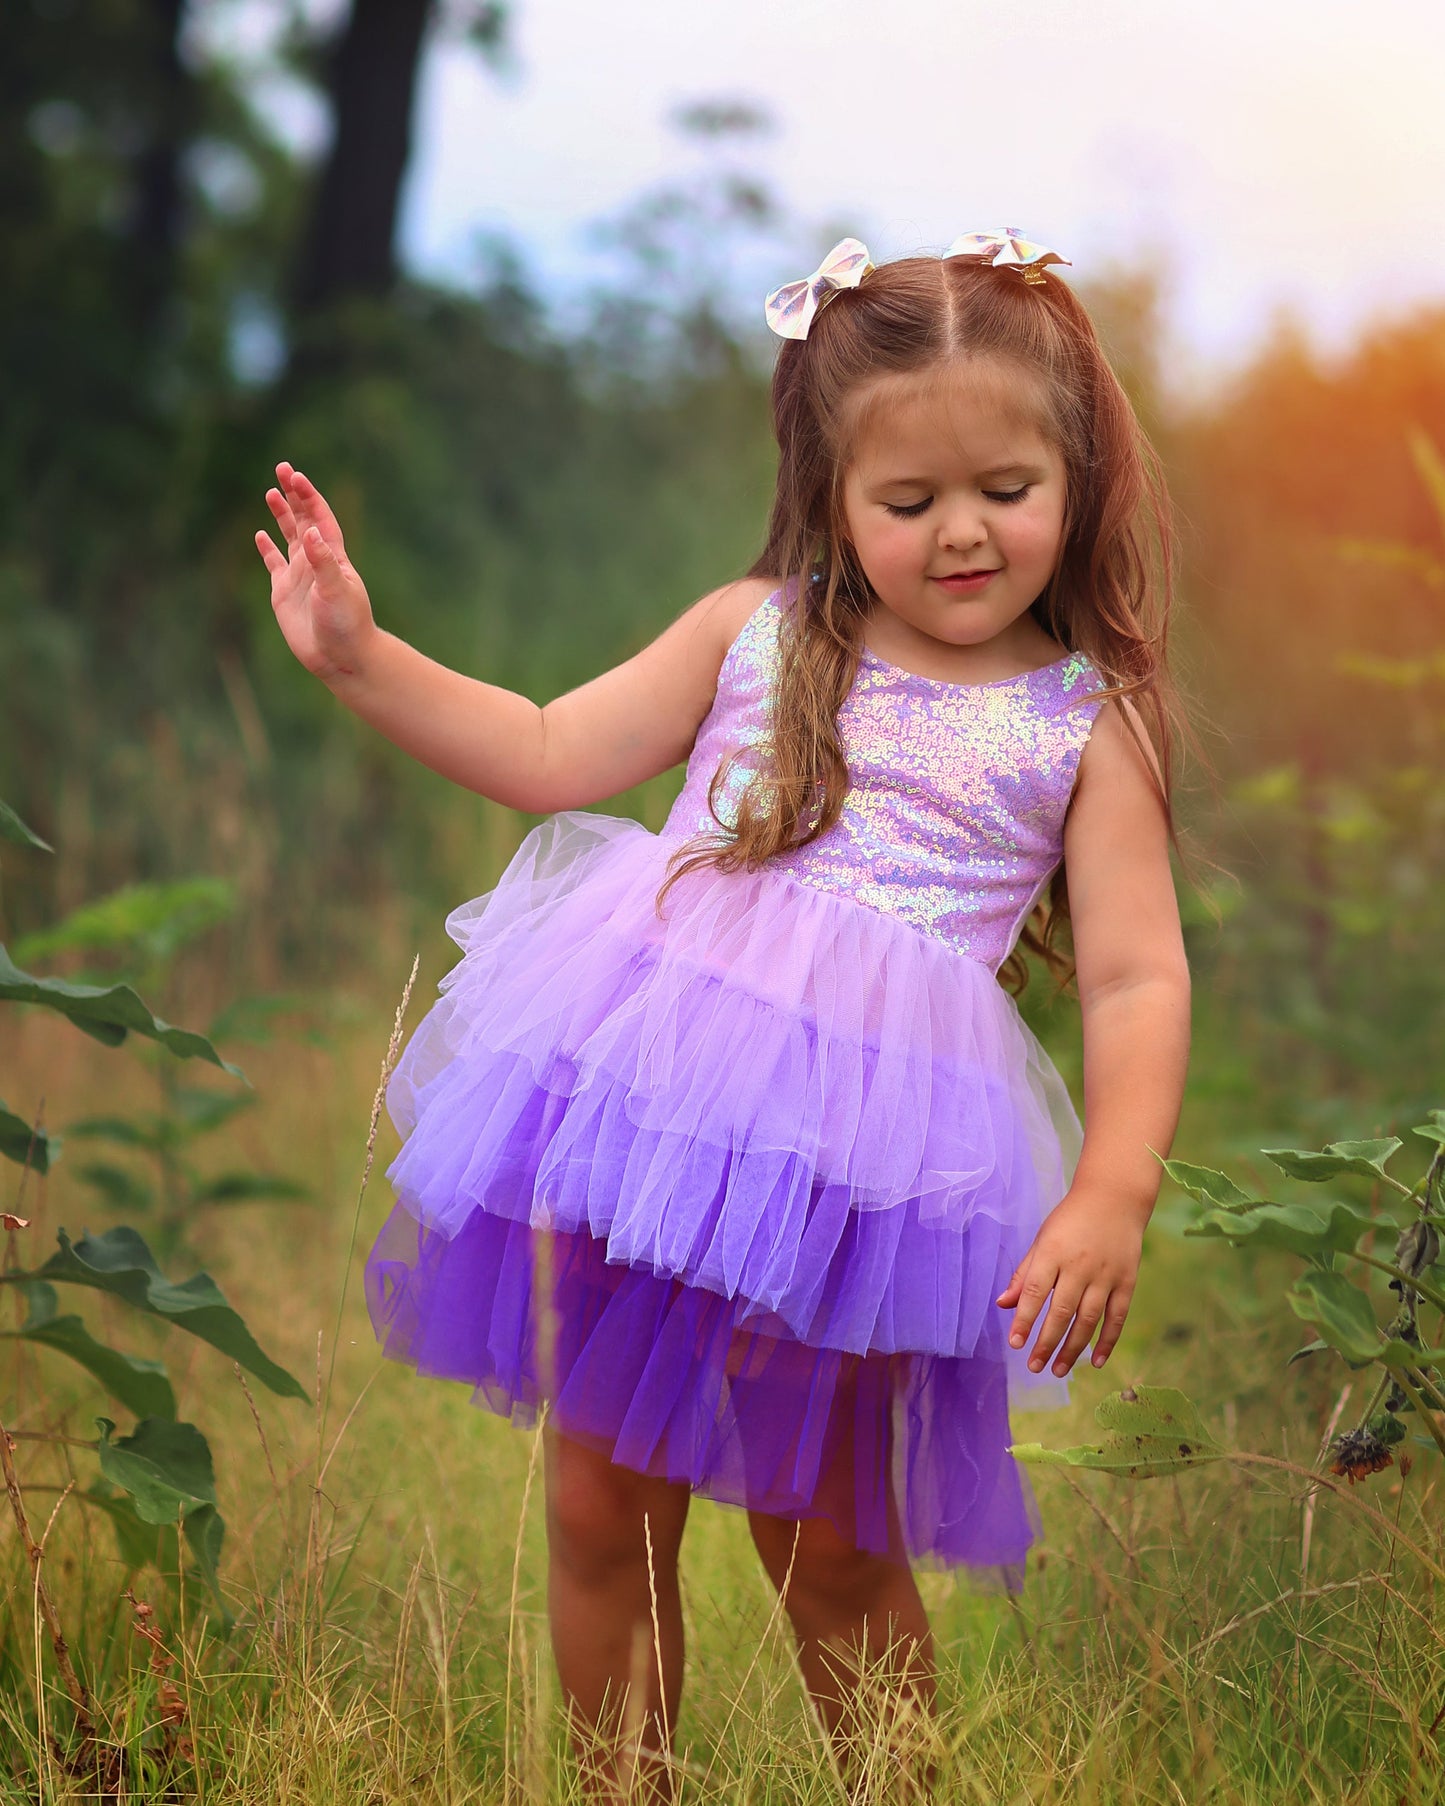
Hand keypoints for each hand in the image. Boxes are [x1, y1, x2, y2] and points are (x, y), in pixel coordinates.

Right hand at [255, 463, 376, 684]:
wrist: (341, 658)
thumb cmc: (346, 624)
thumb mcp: (336, 590)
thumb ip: (323, 562)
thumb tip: (311, 532)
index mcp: (333, 556)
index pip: (320, 517)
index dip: (308, 496)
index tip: (295, 476)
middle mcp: (316, 561)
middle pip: (303, 520)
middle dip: (293, 495)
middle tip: (281, 469)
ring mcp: (300, 576)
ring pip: (288, 537)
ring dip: (281, 515)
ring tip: (271, 493)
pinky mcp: (284, 593)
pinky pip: (274, 564)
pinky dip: (267, 549)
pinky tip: (260, 534)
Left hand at [994, 1191, 1142, 1377]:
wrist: (1114, 1197)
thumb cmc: (1070, 1220)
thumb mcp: (1043, 1239)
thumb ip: (1024, 1273)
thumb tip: (1003, 1304)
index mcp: (1053, 1252)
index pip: (1035, 1292)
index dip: (1024, 1319)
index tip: (1014, 1343)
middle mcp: (1079, 1265)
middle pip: (1061, 1311)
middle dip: (1046, 1342)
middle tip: (1034, 1366)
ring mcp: (1106, 1274)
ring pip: (1088, 1319)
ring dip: (1073, 1348)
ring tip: (1058, 1370)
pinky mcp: (1127, 1281)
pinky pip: (1117, 1317)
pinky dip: (1108, 1341)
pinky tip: (1096, 1362)